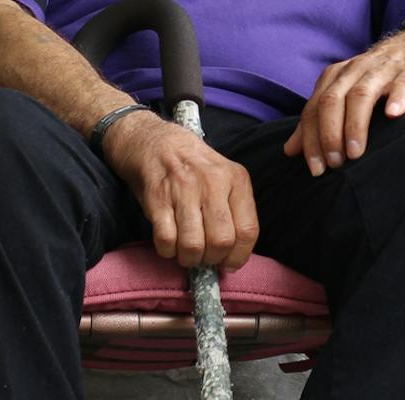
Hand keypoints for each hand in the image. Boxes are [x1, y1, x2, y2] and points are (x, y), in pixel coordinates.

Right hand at [102, 114, 259, 269]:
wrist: (156, 142)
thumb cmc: (194, 167)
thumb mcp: (224, 177)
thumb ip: (234, 211)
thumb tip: (233, 256)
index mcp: (236, 179)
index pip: (248, 231)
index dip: (238, 256)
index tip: (228, 262)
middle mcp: (213, 182)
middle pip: (221, 242)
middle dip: (211, 259)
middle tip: (204, 256)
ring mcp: (184, 189)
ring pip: (193, 245)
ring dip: (188, 258)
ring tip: (185, 251)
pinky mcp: (157, 197)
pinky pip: (166, 240)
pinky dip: (167, 250)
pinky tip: (169, 242)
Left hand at [283, 31, 404, 175]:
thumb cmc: (377, 79)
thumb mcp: (343, 93)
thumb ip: (317, 120)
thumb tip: (290, 150)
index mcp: (335, 77)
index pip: (314, 109)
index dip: (311, 139)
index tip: (316, 168)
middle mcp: (355, 70)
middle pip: (332, 100)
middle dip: (330, 134)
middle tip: (335, 163)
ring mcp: (383, 70)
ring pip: (362, 94)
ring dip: (355, 124)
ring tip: (356, 153)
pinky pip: (401, 83)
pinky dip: (397, 97)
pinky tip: (394, 115)